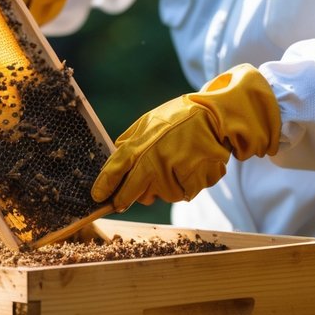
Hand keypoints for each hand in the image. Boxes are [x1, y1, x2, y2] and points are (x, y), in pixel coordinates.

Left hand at [91, 64, 280, 210]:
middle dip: (129, 196)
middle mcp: (157, 160)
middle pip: (134, 193)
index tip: (98, 197)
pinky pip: (184, 193)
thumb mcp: (149, 122)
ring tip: (174, 164)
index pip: (116, 169)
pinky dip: (185, 185)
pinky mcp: (196, 180)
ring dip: (163, 187)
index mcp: (142, 143)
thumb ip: (130, 143)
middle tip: (131, 193)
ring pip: (161, 195)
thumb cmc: (180, 118)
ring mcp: (177, 172)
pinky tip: (190, 167)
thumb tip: (113, 164)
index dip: (104, 186)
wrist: (216, 117)